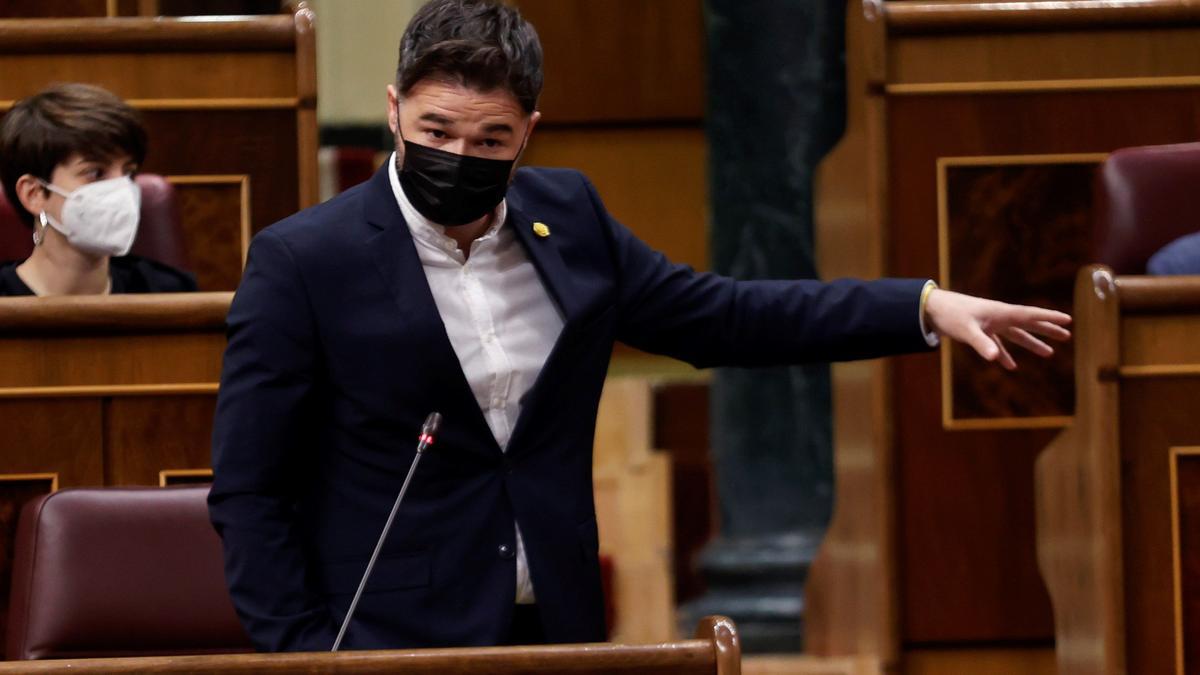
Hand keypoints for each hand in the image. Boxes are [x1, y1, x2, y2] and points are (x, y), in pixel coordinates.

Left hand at [924, 289, 1071, 369]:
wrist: (929, 309)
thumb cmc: (949, 315)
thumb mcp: (966, 331)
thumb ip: (982, 345)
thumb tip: (996, 359)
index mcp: (1000, 313)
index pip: (1030, 315)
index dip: (1049, 318)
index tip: (1068, 320)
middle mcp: (998, 317)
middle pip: (1028, 324)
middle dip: (1047, 330)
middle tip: (1067, 335)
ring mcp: (989, 324)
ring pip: (1015, 335)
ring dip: (1031, 344)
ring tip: (1048, 353)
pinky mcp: (978, 331)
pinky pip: (996, 344)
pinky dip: (1003, 354)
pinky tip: (1010, 366)